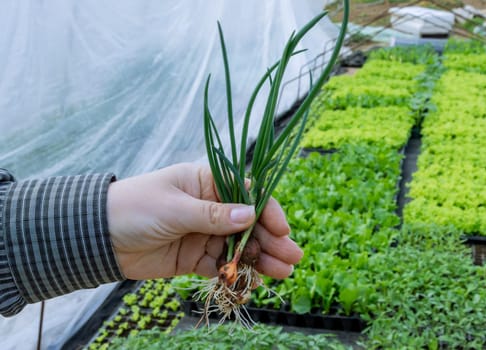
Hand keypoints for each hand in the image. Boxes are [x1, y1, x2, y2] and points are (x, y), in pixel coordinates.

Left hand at [107, 163, 302, 279]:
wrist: (97, 237)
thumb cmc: (134, 208)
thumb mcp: (175, 208)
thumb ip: (213, 215)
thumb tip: (250, 215)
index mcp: (206, 182)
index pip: (246, 193)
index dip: (266, 210)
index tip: (281, 228)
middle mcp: (209, 206)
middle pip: (248, 223)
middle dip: (270, 239)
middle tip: (292, 257)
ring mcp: (203, 233)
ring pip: (239, 246)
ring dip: (260, 259)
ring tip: (282, 273)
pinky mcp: (194, 257)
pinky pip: (221, 265)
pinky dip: (236, 273)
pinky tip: (252, 282)